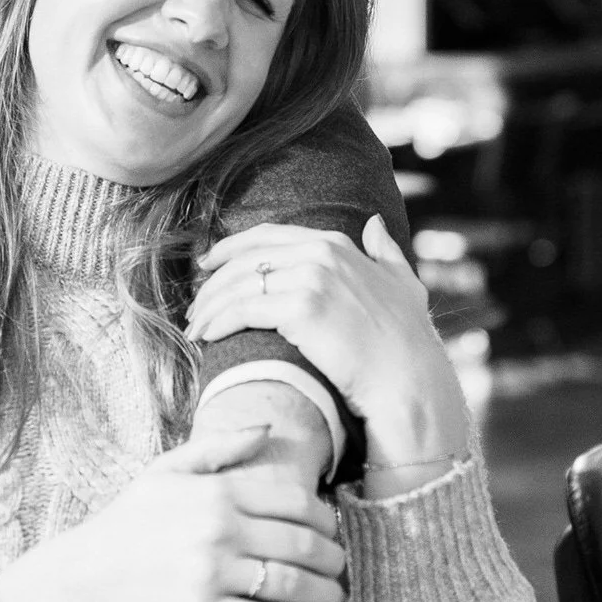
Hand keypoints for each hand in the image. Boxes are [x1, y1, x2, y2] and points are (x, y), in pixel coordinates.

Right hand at [0, 426, 344, 601]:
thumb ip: (218, 448)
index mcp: (216, 491)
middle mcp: (219, 529)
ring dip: (326, 596)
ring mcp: (212, 574)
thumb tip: (268, 428)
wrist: (81, 578)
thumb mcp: (165, 471)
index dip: (326, 521)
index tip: (333, 535)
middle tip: (343, 571)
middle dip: (334, 561)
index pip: (296, 502)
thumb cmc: (125, 523)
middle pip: (303, 545)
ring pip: (293, 585)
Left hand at [187, 216, 470, 480]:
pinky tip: (206, 337)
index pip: (267, 236)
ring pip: (239, 286)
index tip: (208, 264)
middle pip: (246, 260)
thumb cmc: (406, 340)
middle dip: (212, 283)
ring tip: (194, 327)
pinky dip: (218, 322)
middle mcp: (321, 253)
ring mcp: (311, 279)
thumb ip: (385, 251)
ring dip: (209, 307)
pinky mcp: (300, 309)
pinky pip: (243, 310)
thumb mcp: (403, 284)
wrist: (408, 378)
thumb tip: (374, 222)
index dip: (231, 249)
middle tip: (194, 306)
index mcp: (336, 244)